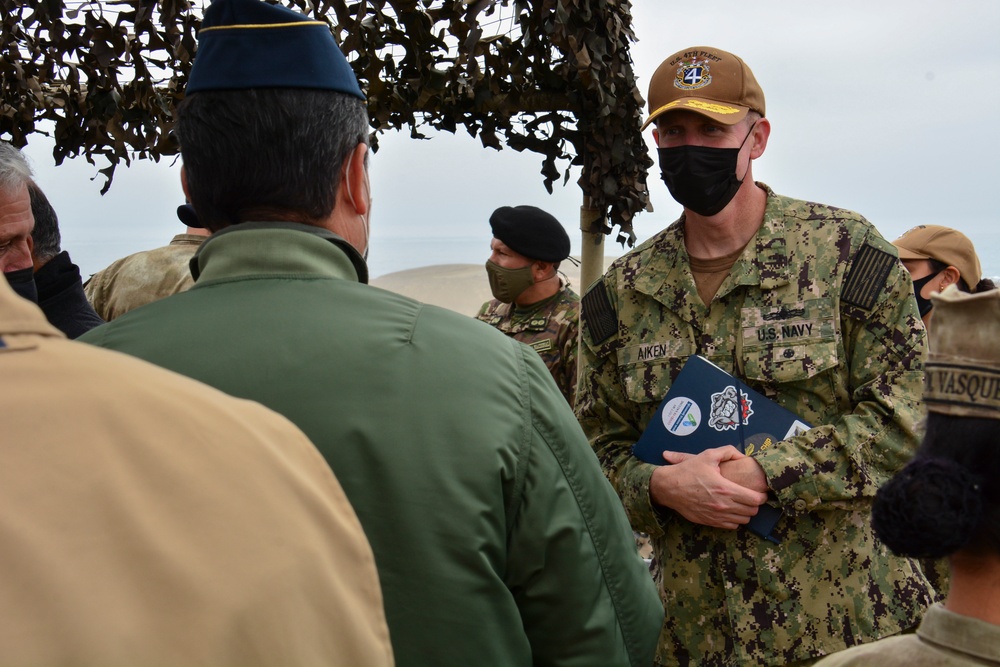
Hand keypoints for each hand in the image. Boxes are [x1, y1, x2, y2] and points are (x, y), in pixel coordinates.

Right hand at [651, 447, 767, 529]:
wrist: (668, 487)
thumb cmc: (688, 471)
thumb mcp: (708, 455)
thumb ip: (728, 452)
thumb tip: (742, 455)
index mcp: (726, 489)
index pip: (755, 500)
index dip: (762, 496)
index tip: (761, 492)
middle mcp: (723, 505)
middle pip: (752, 511)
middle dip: (755, 504)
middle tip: (751, 496)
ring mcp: (716, 516)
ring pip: (743, 520)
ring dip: (745, 512)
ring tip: (742, 503)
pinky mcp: (709, 522)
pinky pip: (731, 526)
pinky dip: (735, 519)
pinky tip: (730, 510)